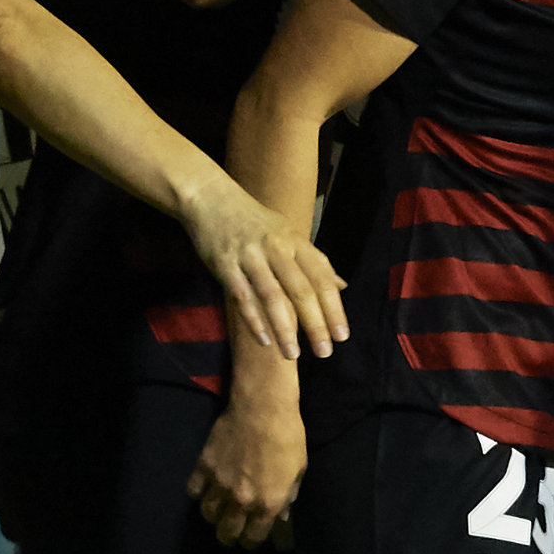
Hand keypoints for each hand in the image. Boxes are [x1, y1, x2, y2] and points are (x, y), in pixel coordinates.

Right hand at [176, 175, 347, 356]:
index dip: (334, 307)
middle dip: (315, 323)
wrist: (210, 198)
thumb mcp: (289, 235)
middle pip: (301, 290)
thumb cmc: (254, 222)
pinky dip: (254, 319)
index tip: (342, 335)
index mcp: (296, 241)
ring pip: (272, 296)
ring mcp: (251, 256)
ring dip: (284, 328)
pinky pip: (242, 296)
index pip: (322, 278)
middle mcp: (277, 247)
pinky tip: (264, 341)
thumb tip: (342, 285)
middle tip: (325, 352)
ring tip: (292, 355)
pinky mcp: (225, 264)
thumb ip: (314, 262)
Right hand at [189, 392, 306, 548]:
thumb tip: (280, 513)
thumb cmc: (288, 436)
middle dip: (229, 536)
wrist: (263, 408)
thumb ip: (287, 495)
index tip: (250, 537)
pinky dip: (198, 492)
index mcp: (267, 504)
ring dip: (213, 515)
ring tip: (217, 510)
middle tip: (229, 531)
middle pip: (227, 532)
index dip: (251, 541)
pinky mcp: (204, 466)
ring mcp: (220, 484)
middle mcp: (241, 500)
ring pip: (208, 514)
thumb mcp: (298, 470)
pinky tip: (205, 488)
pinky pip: (194, 490)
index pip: (253, 538)